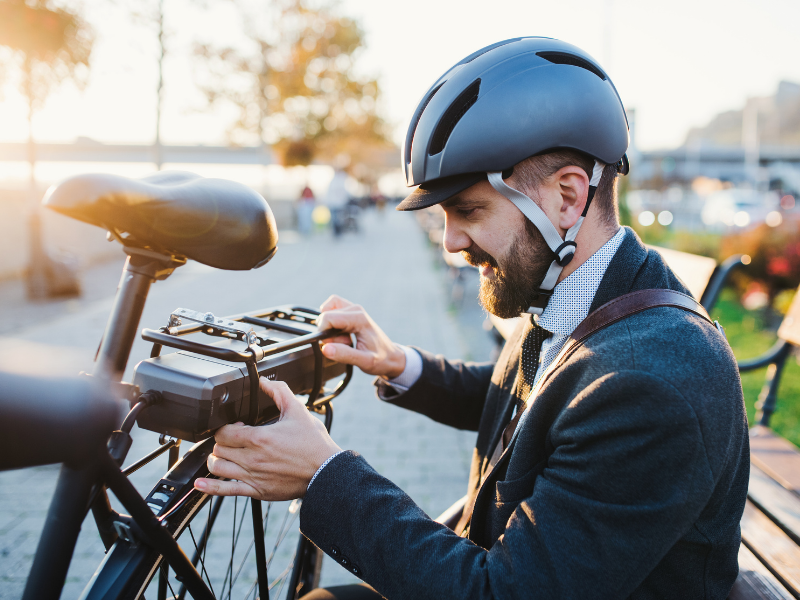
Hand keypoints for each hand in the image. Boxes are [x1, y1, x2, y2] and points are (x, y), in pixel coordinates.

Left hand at [194, 378, 341, 500]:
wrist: (326, 471)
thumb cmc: (314, 444)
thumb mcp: (298, 411)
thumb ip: (279, 392)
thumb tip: (265, 381)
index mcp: (260, 438)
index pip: (224, 432)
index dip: (226, 426)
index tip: (237, 425)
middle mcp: (253, 459)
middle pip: (218, 448)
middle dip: (222, 441)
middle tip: (233, 439)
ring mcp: (253, 476)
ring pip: (217, 467)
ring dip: (217, 459)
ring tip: (225, 455)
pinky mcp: (257, 491)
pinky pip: (226, 490)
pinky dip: (209, 487)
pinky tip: (200, 484)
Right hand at [317, 295, 405, 378]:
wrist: (391, 357)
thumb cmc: (381, 359)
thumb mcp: (364, 361)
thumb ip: (344, 355)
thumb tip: (325, 348)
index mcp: (359, 318)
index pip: (327, 317)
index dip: (324, 334)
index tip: (336, 345)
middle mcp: (356, 309)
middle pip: (326, 315)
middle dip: (328, 332)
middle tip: (345, 344)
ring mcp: (353, 309)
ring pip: (327, 311)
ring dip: (329, 327)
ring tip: (344, 339)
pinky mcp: (351, 312)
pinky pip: (332, 311)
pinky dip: (331, 323)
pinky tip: (341, 334)